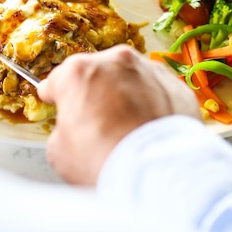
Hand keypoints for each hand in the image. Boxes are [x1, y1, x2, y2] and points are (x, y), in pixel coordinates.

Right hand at [37, 45, 199, 185]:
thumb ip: (63, 128)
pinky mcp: (174, 83)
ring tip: (128, 126)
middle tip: (98, 122)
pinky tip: (150, 127)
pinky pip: (157, 89)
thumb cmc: (104, 159)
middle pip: (97, 73)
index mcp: (79, 71)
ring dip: (126, 94)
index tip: (57, 101)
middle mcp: (115, 60)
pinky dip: (153, 102)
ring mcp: (148, 68)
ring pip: (130, 77)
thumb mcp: (60, 152)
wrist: (157, 171)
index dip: (56, 95)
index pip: (58, 80)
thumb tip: (73, 129)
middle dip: (95, 93)